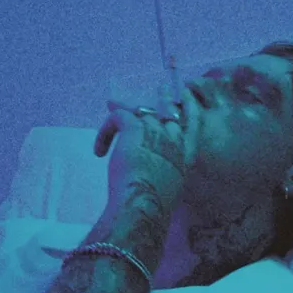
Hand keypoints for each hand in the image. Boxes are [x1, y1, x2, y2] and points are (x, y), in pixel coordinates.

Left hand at [97, 83, 199, 210]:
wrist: (143, 203)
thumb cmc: (155, 206)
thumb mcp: (170, 189)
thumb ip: (167, 175)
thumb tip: (156, 176)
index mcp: (185, 156)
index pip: (193, 124)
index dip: (190, 108)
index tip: (187, 96)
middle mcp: (174, 140)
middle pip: (170, 110)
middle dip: (166, 97)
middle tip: (162, 87)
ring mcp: (155, 131)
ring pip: (141, 111)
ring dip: (126, 113)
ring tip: (114, 109)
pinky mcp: (134, 129)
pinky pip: (118, 116)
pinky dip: (105, 131)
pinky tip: (99, 150)